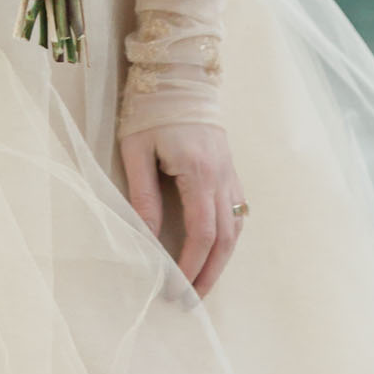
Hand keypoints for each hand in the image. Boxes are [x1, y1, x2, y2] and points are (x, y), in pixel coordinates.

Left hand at [119, 122, 245, 297]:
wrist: (179, 73)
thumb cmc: (150, 109)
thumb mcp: (136, 150)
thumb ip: (143, 195)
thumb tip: (148, 237)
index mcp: (198, 172)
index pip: (201, 234)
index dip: (190, 266)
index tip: (174, 288)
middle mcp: (221, 177)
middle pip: (223, 239)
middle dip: (209, 274)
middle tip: (191, 300)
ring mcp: (230, 172)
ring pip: (235, 227)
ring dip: (222, 260)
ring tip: (203, 284)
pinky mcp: (230, 167)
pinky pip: (237, 211)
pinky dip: (229, 237)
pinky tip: (217, 250)